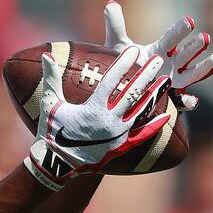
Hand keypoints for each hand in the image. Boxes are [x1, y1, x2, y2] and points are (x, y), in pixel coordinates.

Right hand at [23, 47, 171, 190]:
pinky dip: (154, 125)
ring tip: (166, 80)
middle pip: (132, 93)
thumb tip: (47, 55)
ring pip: (141, 111)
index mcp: (92, 109)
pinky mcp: (121, 146)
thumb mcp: (49, 103)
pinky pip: (142, 135)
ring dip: (154, 95)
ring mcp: (117, 134)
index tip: (134, 50)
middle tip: (158, 60)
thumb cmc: (51, 129)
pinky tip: (166, 115)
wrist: (56, 163)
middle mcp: (108, 121)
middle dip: (146, 75)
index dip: (123, 64)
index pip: (112, 81)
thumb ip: (51, 78)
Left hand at [103, 1, 212, 110]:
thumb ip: (116, 26)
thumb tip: (110, 4)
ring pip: (191, 75)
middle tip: (204, 38)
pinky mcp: (170, 100)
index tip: (188, 21)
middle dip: (194, 47)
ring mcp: (173, 82)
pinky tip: (192, 100)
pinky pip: (182, 102)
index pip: (171, 38)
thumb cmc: (122, 64)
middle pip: (185, 54)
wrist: (117, 89)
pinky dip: (188, 101)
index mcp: (160, 50)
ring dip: (203, 68)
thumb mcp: (117, 45)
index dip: (179, 30)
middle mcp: (171, 64)